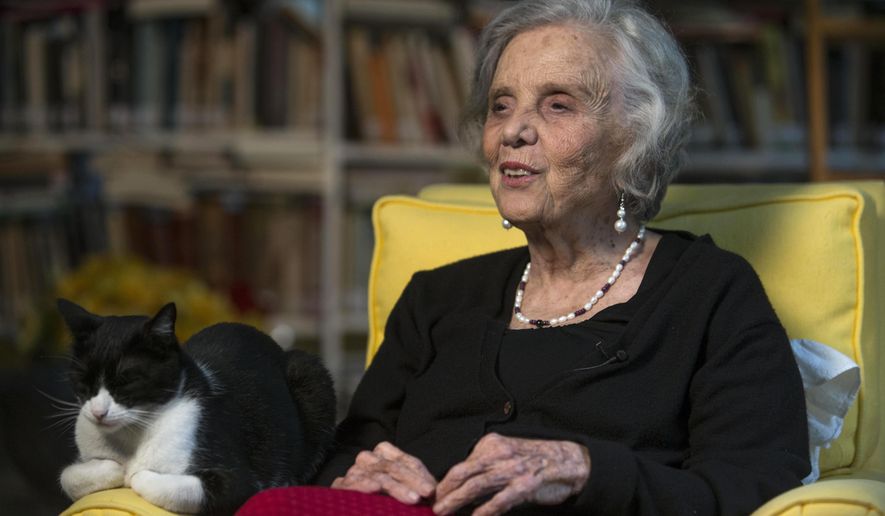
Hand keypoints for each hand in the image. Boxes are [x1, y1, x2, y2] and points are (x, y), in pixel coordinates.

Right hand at [332, 441, 436, 504]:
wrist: (356, 513)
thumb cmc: (388, 507)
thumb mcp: (407, 495)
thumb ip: (419, 486)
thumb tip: (437, 491)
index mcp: (383, 457)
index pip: (404, 460)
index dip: (419, 474)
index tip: (432, 490)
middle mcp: (367, 460)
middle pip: (392, 465)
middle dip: (412, 480)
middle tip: (428, 494)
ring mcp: (352, 472)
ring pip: (377, 474)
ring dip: (396, 487)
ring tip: (412, 500)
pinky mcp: (339, 486)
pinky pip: (353, 483)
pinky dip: (365, 485)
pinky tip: (375, 490)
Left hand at [433, 433, 590, 515]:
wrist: (567, 461)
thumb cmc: (533, 461)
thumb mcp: (505, 455)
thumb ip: (485, 468)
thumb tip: (461, 488)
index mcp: (491, 445)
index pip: (461, 465)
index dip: (445, 482)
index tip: (434, 495)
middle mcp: (499, 454)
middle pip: (463, 474)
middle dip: (445, 492)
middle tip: (433, 506)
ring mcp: (512, 469)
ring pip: (476, 486)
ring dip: (456, 501)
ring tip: (444, 512)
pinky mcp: (525, 485)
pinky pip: (499, 501)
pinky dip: (484, 512)